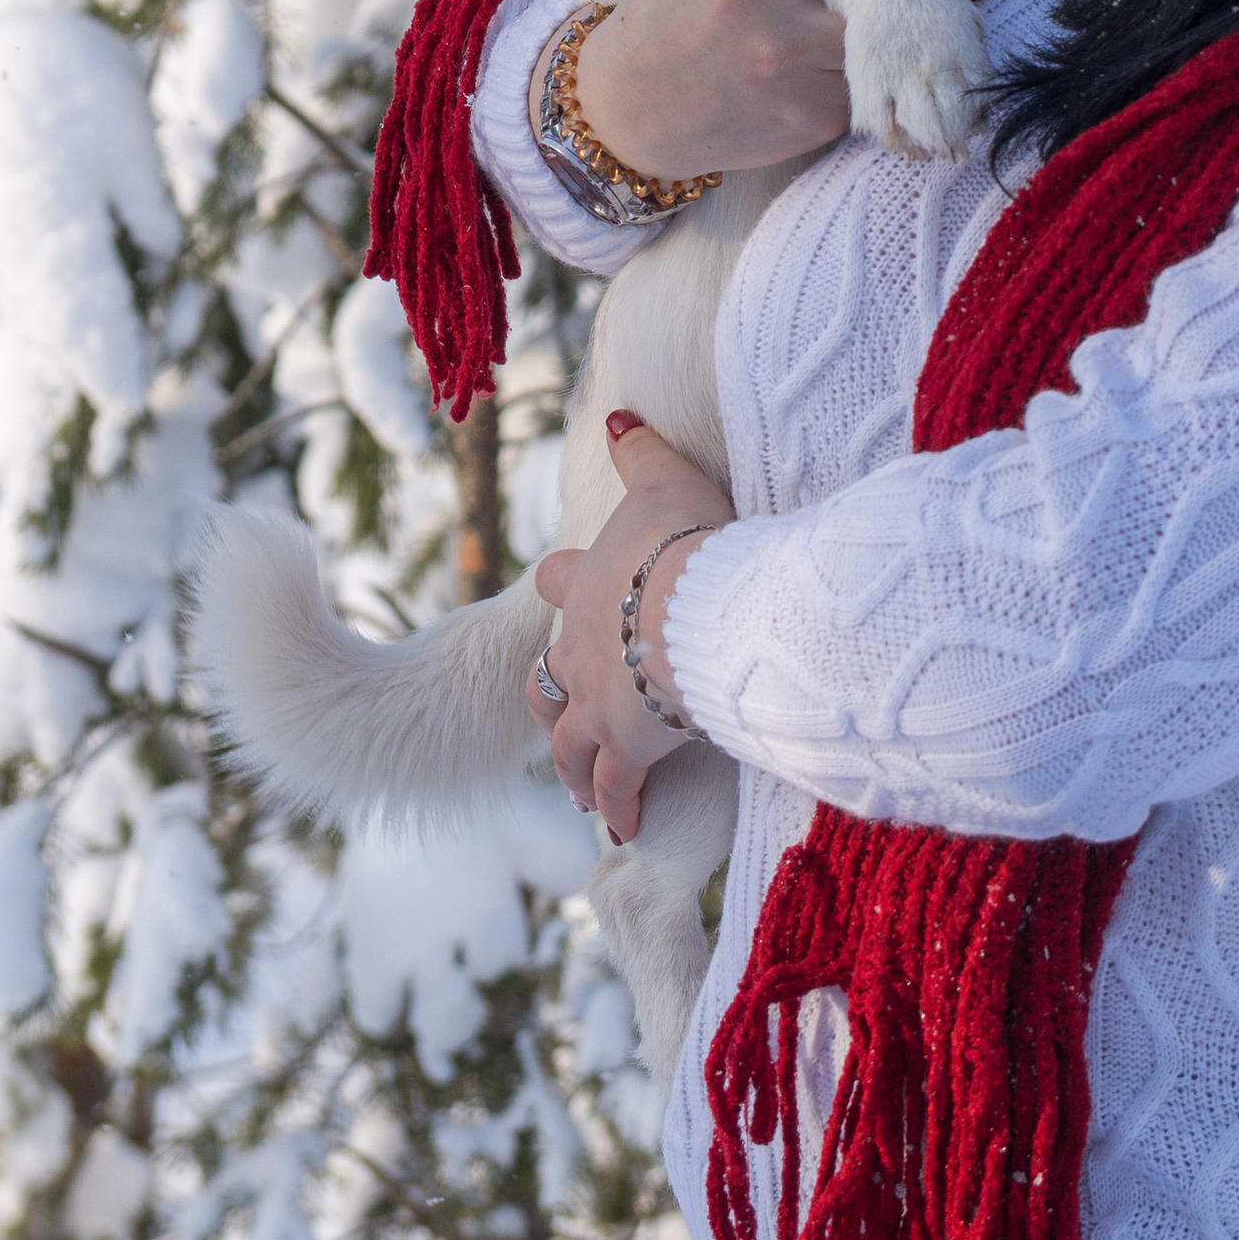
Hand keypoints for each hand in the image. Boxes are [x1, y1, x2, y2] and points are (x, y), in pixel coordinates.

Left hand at [527, 415, 733, 842]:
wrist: (694, 606)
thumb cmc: (686, 539)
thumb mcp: (665, 479)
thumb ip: (640, 448)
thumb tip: (616, 411)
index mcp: (586, 584)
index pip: (558, 582)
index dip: (561, 586)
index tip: (562, 593)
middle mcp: (577, 648)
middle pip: (543, 678)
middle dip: (551, 698)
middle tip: (564, 717)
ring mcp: (596, 702)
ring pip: (567, 742)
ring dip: (573, 764)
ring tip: (581, 787)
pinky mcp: (624, 746)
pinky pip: (615, 788)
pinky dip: (617, 808)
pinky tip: (622, 829)